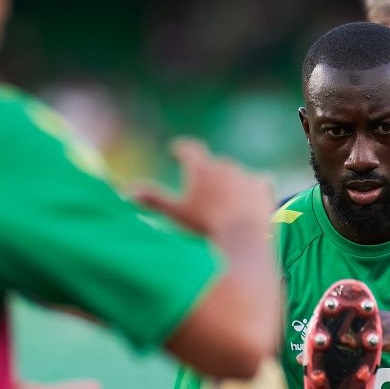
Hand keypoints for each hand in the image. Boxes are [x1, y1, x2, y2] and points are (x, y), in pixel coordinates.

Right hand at [131, 139, 273, 241]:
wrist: (242, 239)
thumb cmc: (204, 226)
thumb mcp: (174, 213)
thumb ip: (152, 200)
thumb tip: (126, 192)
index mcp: (200, 167)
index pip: (188, 149)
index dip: (181, 149)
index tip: (176, 151)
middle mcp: (223, 165)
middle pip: (213, 164)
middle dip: (208, 174)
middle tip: (202, 189)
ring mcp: (245, 174)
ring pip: (234, 174)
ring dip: (230, 183)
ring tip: (225, 202)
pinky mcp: (263, 186)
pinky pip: (258, 182)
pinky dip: (252, 190)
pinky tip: (250, 200)